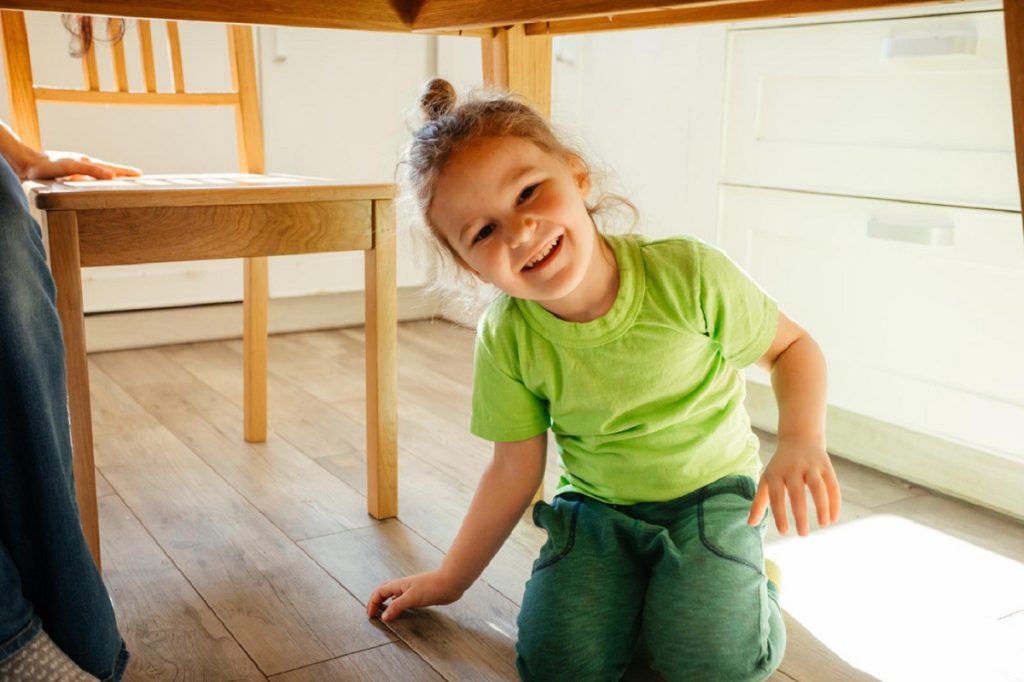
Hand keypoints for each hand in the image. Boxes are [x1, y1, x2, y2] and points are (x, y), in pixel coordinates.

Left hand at [20, 150, 139, 180]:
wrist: (25, 164)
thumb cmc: (46, 167)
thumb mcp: (70, 167)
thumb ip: (91, 171)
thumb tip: (112, 176)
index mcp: (88, 164)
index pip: (112, 168)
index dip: (126, 172)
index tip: (140, 175)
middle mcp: (83, 167)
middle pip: (107, 170)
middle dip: (122, 174)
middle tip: (136, 177)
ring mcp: (75, 172)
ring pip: (97, 175)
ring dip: (110, 177)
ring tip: (120, 183)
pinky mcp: (67, 177)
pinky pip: (87, 180)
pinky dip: (96, 182)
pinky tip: (94, 188)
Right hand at [367, 570, 463, 621]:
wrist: (450, 583)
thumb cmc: (432, 587)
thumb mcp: (411, 597)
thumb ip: (397, 606)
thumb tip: (383, 617)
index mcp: (399, 585)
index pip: (379, 592)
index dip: (373, 603)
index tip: (371, 616)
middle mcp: (403, 587)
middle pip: (384, 591)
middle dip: (376, 600)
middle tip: (373, 613)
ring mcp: (411, 590)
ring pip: (393, 595)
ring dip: (386, 602)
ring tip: (383, 613)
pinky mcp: (420, 596)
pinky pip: (403, 600)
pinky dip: (397, 605)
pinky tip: (400, 611)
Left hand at [747, 439, 840, 535]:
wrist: (799, 438)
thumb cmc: (780, 466)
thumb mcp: (767, 479)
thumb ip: (759, 502)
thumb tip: (751, 524)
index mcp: (776, 473)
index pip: (776, 495)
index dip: (779, 513)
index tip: (784, 532)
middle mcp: (793, 469)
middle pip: (797, 493)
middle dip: (800, 514)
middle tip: (803, 534)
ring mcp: (811, 466)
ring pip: (818, 487)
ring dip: (822, 507)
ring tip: (824, 525)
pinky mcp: (826, 466)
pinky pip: (832, 485)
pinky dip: (834, 502)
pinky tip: (833, 518)